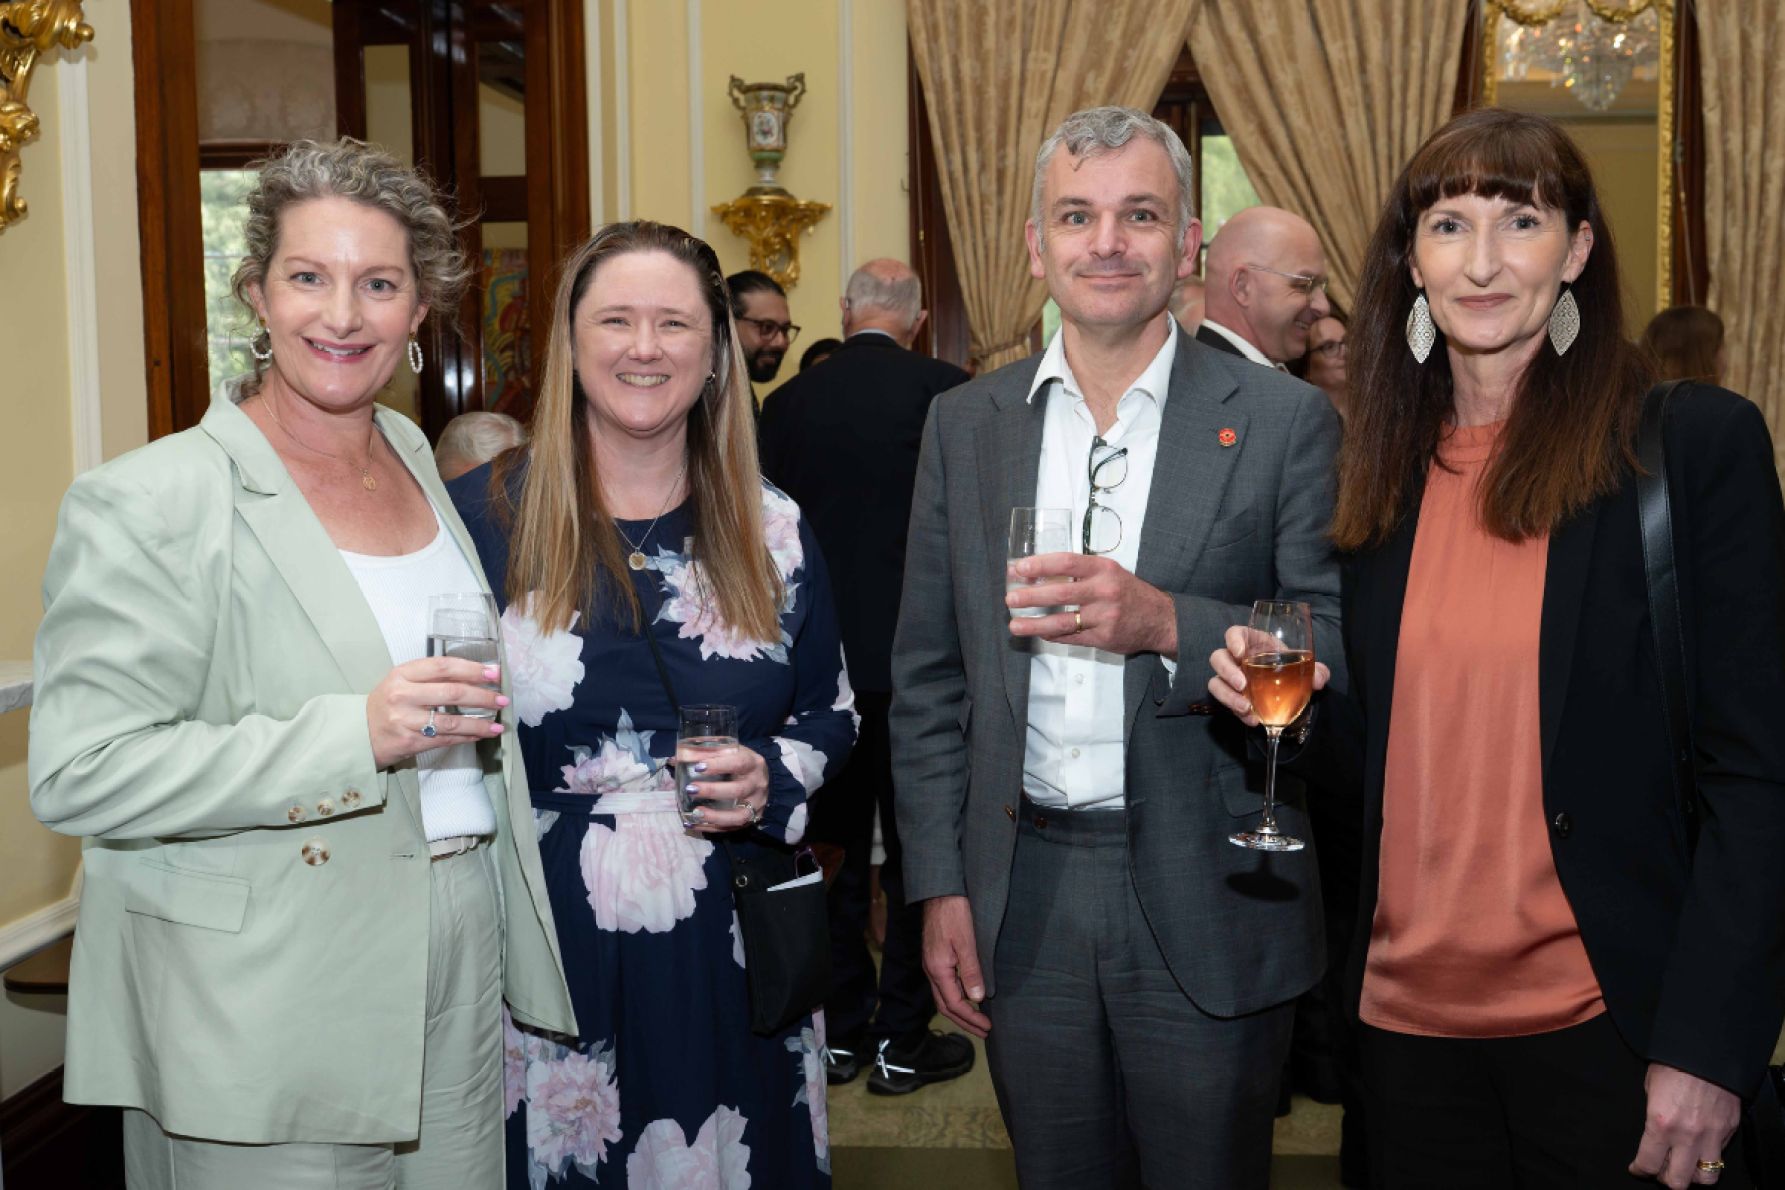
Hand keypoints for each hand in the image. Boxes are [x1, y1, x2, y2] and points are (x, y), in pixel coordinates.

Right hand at [367, 658, 506, 768]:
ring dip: (479, 724)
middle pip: (452, 693)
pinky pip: (445, 739)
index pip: (443, 666)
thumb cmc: (388, 703)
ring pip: (451, 721)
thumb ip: (432, 677)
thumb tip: (476, 675)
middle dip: (482, 697)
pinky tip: (480, 735)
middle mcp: (402, 695)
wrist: (359, 733)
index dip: (472, 669)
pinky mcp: (409, 742)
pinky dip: (466, 737)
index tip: (494, 673)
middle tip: (502, 700)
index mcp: (402, 674)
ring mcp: (405, 721)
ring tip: (497, 725)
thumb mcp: (402, 681)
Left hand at [680, 745, 769, 834]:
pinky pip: (732, 828)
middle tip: (691, 789)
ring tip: (695, 813)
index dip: (719, 765)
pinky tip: (694, 824)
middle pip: (739, 790)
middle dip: (713, 791)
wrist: (759, 778)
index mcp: (754, 763)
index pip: (739, 763)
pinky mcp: (751, 819)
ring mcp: (756, 804)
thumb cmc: (739, 762)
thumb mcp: (728, 751)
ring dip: (715, 816)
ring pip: (739, 815)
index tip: (698, 767)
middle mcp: (758, 784)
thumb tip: (677, 757)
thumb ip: (705, 752)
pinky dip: (712, 828)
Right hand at [922, 895, 990, 1037]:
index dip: (971, 1018)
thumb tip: (977, 998)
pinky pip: (944, 985)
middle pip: (946, 1005)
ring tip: (977, 1020)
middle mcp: (932, 969)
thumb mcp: (967, 942)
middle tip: (984, 1031)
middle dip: (964, 1021)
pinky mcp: (936, 957)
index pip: (954, 1003)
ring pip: (943, 996)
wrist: (941, 890)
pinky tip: (968, 997)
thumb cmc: (955, 912)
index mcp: (938, 969)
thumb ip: (972, 970)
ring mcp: (932, 963)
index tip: (987, 1027)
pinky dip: (956, 997)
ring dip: (960, 1011)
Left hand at [1006, 552, 1176, 657]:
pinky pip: (1070, 637)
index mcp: (1103, 569)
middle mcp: (1104, 591)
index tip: (1019, 568)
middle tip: (1010, 598)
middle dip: (1030, 596)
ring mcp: (1104, 616)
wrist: (1159, 619)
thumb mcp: (1108, 572)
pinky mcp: (1103, 638)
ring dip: (1034, 624)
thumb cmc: (1127, 592)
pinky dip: (1051, 634)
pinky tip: (1038, 632)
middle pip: (1060, 593)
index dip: (1040, 564)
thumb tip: (1038, 573)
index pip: (1066, 563)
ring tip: (1014, 625)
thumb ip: (1079, 572)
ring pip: (1061, 621)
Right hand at [1207, 624, 1330, 727]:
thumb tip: (1319, 680)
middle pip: (1218, 658)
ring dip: (1228, 696)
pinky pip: (1224, 703)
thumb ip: (1317, 671)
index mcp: (1253, 643)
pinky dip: (1235, 711)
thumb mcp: (1306, 668)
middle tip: (1242, 685)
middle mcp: (1237, 659)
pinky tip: (1252, 719)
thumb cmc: (1291, 670)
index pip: (1234, 634)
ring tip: (1245, 708)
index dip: (1233, 640)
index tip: (1240, 653)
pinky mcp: (1231, 697)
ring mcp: (1231, 679)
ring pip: (1216, 683)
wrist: (1289, 691)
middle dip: (1227, 671)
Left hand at [1629, 1063, 1740, 1186]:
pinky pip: (1720, 1156)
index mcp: (1661, 1124)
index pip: (1649, 1164)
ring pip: (1705, 1178)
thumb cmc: (1671, 1064)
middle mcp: (1687, 1136)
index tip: (1638, 1168)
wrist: (1706, 1049)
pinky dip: (1709, 1157)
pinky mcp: (1729, 1130)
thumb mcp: (1650, 1090)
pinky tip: (1700, 1147)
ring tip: (1684, 1164)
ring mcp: (1712, 1136)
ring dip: (1692, 1174)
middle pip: (1678, 1181)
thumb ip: (1653, 1118)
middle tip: (1661, 1169)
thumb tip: (1654, 1137)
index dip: (1640, 1170)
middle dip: (1666, 1178)